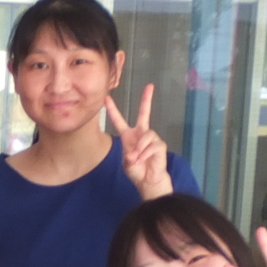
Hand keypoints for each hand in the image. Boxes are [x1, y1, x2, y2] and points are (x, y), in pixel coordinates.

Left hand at [104, 85, 170, 199]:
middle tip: (150, 86)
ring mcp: (151, 138)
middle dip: (146, 100)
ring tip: (137, 159)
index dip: (112, 110)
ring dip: (140, 149)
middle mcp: (141, 134)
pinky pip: (151, 146)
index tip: (106, 98)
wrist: (148, 180)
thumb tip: (134, 152)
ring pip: (146, 136)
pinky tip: (143, 160)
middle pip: (144, 113)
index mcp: (128, 136)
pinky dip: (145, 154)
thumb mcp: (127, 163)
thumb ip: (128, 156)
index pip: (119, 121)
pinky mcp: (160, 145)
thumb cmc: (136, 170)